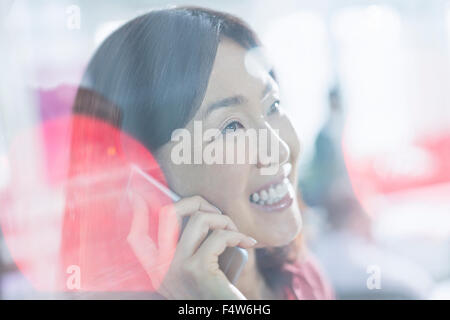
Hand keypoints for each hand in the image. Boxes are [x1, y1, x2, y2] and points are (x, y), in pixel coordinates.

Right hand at [126, 193, 256, 298]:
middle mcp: (161, 270)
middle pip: (168, 215)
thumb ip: (187, 253)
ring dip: (223, 219)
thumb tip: (197, 217)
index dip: (137, 214)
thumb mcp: (193, 276)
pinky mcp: (198, 271)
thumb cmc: (215, 296)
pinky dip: (238, 235)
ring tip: (234, 232)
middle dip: (197, 201)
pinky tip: (248, 243)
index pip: (136, 239)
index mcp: (157, 271)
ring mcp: (177, 269)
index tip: (139, 196)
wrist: (226, 318)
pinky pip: (220, 236)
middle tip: (217, 213)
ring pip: (199, 219)